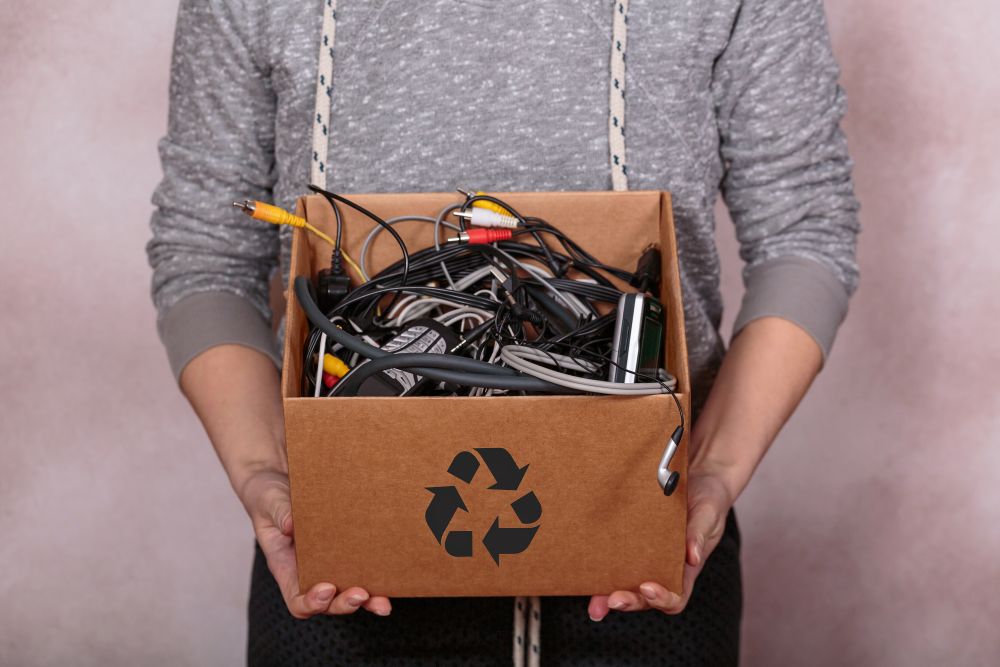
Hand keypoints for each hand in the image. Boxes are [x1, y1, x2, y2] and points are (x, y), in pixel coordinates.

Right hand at [240, 468, 392, 618]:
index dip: (312, 602)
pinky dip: (377, 574)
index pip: (297, 599)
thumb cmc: (269, 495)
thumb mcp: (268, 501)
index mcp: (286, 566)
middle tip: (362, 595)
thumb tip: (291, 525)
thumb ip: (278, 512)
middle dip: (345, 603)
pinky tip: (392, 572)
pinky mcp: (347, 546)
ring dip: (368, 599)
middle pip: (328, 602)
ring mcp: (330, 560)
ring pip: (349, 590)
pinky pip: (361, 565)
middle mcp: (309, 570)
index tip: (326, 589)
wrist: (279, 479)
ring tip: (383, 602)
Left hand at [588, 464, 733, 619]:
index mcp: (685, 568)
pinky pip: (614, 556)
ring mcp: (645, 554)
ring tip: (593, 601)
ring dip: (607, 594)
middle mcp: (663, 566)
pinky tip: (586, 566)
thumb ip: (700, 534)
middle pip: (644, 597)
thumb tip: (693, 557)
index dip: (661, 599)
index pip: (675, 597)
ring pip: (624, 582)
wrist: (698, 473)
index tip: (648, 588)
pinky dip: (599, 565)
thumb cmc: (708, 498)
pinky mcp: (630, 538)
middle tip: (611, 600)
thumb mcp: (709, 514)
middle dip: (628, 601)